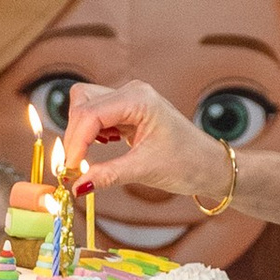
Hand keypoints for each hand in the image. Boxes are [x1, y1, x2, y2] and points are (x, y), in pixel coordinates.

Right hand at [60, 76, 223, 213]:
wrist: (210, 165)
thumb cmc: (188, 163)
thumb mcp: (144, 170)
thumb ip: (107, 175)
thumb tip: (76, 187)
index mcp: (139, 99)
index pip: (90, 114)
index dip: (75, 142)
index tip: (70, 170)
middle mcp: (132, 92)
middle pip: (82, 103)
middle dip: (74, 135)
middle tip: (75, 167)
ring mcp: (129, 99)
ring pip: (86, 106)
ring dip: (80, 133)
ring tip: (87, 159)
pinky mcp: (128, 110)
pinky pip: (97, 114)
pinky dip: (90, 132)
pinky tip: (101, 148)